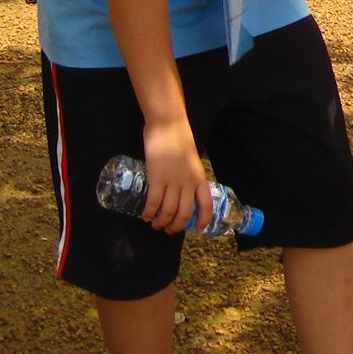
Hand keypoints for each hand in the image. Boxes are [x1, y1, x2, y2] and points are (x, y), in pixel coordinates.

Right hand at [141, 119, 209, 233]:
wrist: (168, 124)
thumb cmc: (179, 137)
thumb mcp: (191, 159)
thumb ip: (188, 174)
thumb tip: (181, 189)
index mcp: (199, 177)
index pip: (206, 204)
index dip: (203, 220)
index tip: (199, 229)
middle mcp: (188, 183)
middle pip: (184, 213)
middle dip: (176, 226)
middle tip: (168, 229)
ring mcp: (172, 181)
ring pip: (168, 211)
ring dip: (161, 222)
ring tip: (155, 223)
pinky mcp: (156, 178)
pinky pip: (153, 202)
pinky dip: (149, 212)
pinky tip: (146, 214)